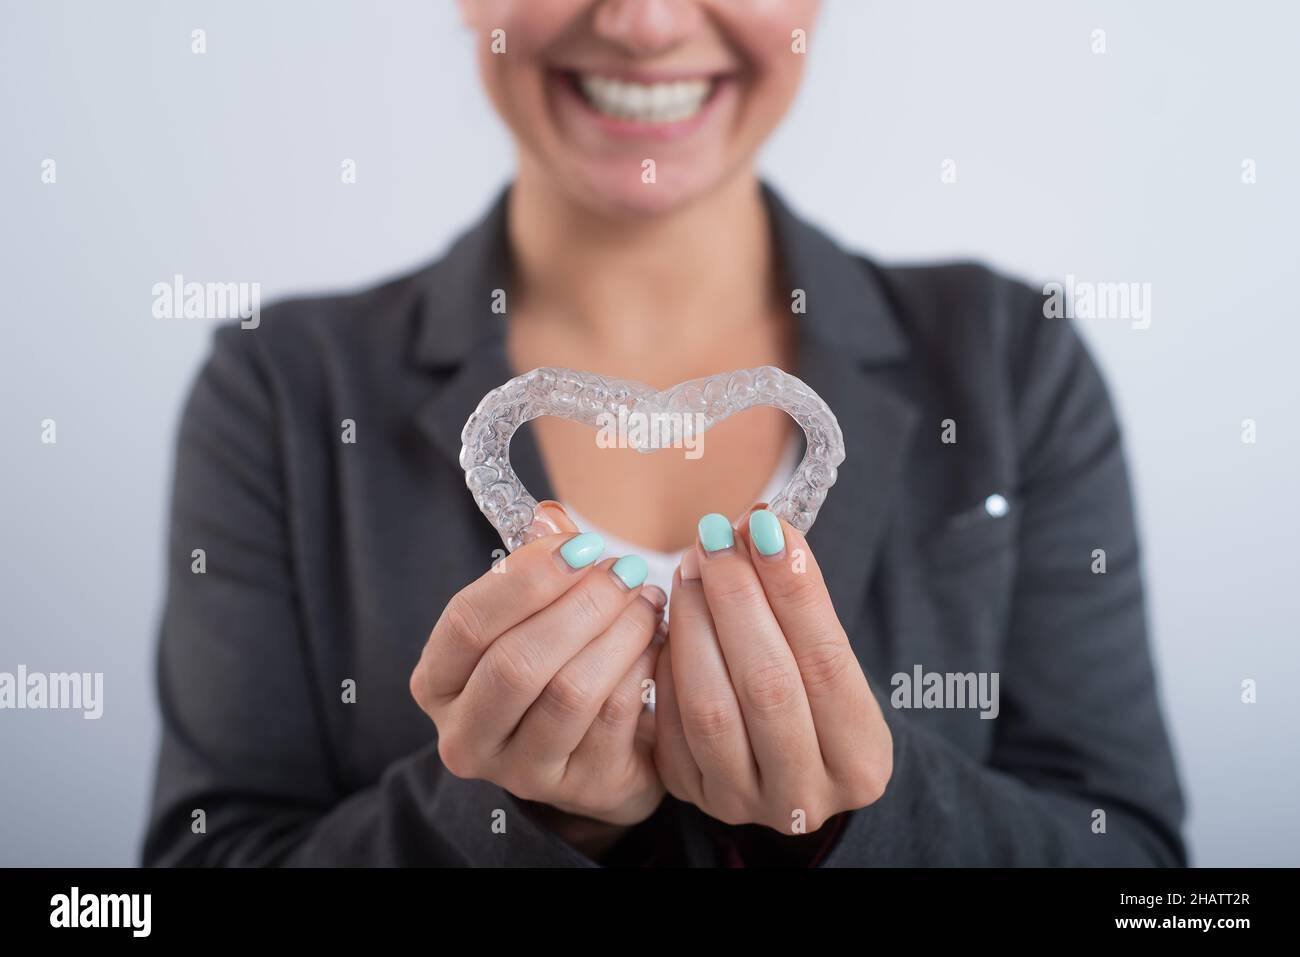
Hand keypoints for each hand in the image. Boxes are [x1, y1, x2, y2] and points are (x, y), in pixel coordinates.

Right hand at [410, 502, 665, 852]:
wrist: (599, 749)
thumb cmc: (555, 665)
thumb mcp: (533, 616)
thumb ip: (536, 566)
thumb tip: (551, 520)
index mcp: (438, 683)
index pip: (466, 624)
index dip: (527, 579)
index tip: (580, 545)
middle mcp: (466, 737)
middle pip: (517, 664)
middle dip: (581, 606)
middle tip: (625, 571)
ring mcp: (522, 772)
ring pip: (571, 692)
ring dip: (620, 633)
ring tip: (647, 600)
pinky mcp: (582, 788)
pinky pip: (617, 717)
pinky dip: (641, 667)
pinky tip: (657, 640)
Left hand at [653, 506, 891, 836]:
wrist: (791, 765)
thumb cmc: (813, 695)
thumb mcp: (825, 655)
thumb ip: (796, 600)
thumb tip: (756, 523)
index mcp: (861, 760)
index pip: (825, 661)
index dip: (794, 588)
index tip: (766, 522)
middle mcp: (804, 796)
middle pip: (767, 684)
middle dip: (736, 598)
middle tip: (715, 537)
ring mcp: (744, 803)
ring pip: (710, 706)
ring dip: (694, 623)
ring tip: (690, 567)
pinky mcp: (692, 795)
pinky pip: (670, 723)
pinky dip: (668, 663)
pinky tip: (670, 618)